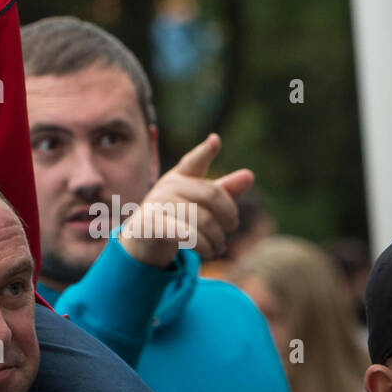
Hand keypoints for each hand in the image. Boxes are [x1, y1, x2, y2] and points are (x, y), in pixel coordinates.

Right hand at [118, 133, 253, 268]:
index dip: (205, 151)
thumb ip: (224, 191)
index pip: (194, 162)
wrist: (143, 240)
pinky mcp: (151, 224)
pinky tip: (208, 252)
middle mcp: (167, 185)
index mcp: (180, 177)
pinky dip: (204, 246)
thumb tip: (249, 175)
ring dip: (217, 239)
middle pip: (212, 195)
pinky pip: (187, 235)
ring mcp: (157, 203)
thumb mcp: (199, 204)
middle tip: (230, 230)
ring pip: (204, 220)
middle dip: (228, 216)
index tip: (215, 140)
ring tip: (219, 247)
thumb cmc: (176, 217)